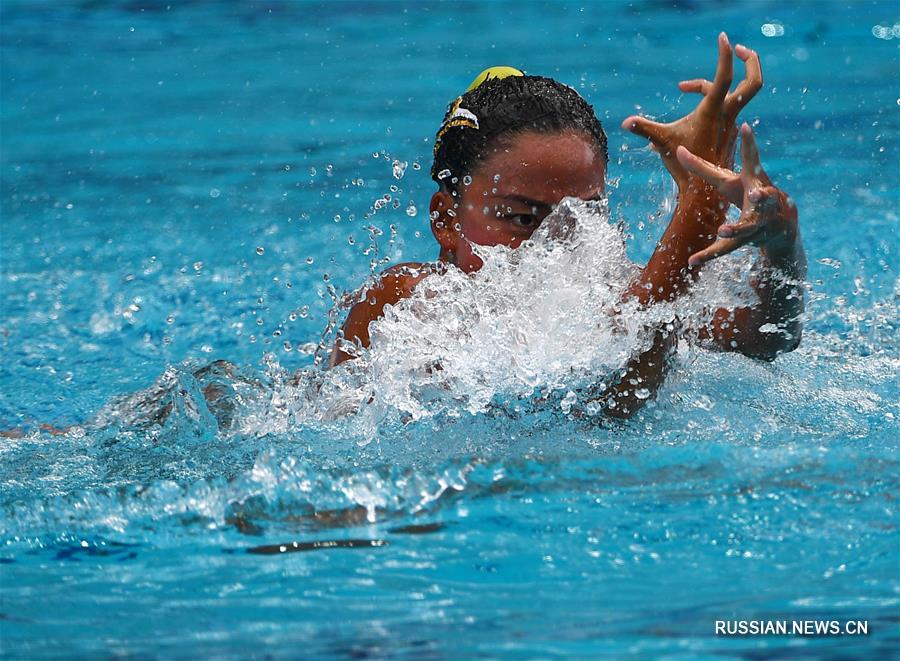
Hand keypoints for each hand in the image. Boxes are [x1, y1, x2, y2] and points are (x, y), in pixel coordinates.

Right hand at [622, 33, 761, 189]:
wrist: (704, 190)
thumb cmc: (684, 167)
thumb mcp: (662, 143)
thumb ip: (645, 129)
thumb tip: (626, 123)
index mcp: (714, 111)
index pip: (725, 75)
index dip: (725, 54)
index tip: (723, 37)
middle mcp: (727, 113)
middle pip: (752, 78)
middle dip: (748, 59)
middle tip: (733, 47)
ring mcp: (730, 121)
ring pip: (730, 91)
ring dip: (709, 82)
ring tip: (685, 87)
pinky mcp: (727, 128)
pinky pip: (724, 104)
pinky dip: (710, 97)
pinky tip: (691, 105)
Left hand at [677, 123, 798, 266]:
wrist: (777, 223)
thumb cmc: (745, 193)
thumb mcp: (726, 179)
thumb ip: (702, 167)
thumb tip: (677, 149)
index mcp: (753, 179)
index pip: (753, 158)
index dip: (750, 142)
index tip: (745, 127)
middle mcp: (760, 199)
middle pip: (763, 197)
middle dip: (762, 196)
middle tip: (757, 194)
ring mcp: (757, 221)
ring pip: (748, 227)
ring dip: (737, 228)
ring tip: (723, 229)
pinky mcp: (747, 240)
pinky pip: (726, 249)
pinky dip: (709, 255)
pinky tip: (692, 261)